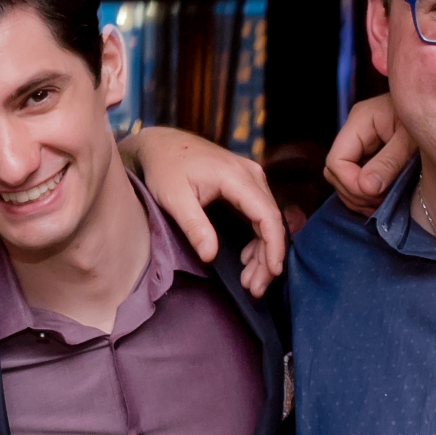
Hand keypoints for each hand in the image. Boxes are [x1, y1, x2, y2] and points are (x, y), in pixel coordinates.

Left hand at [123, 127, 286, 294]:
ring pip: (268, 220)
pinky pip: (260, 215)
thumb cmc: (165, 168)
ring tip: (251, 282)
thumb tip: (210, 255)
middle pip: (271, 221)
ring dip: (263, 252)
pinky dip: (257, 240)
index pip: (267, 216)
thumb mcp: (173, 198)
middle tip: (255, 289)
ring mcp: (251, 178)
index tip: (272, 272)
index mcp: (236, 176)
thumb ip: (194, 225)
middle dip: (267, 258)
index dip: (274, 246)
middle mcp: (251, 174)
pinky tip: (247, 260)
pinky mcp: (246, 185)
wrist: (161, 145)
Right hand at [322, 95, 413, 212]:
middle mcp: (355, 131)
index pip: (337, 160)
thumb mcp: (412, 141)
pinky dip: (364, 195)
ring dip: (358, 197)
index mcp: (361, 120)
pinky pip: (354, 180)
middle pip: (335, 172)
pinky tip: (381, 200)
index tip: (375, 194)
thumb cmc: (433, 119)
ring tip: (382, 203)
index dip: (351, 183)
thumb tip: (366, 188)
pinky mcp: (368, 155)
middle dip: (354, 193)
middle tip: (381, 202)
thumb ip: (389, 163)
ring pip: (341, 180)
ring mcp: (359, 144)